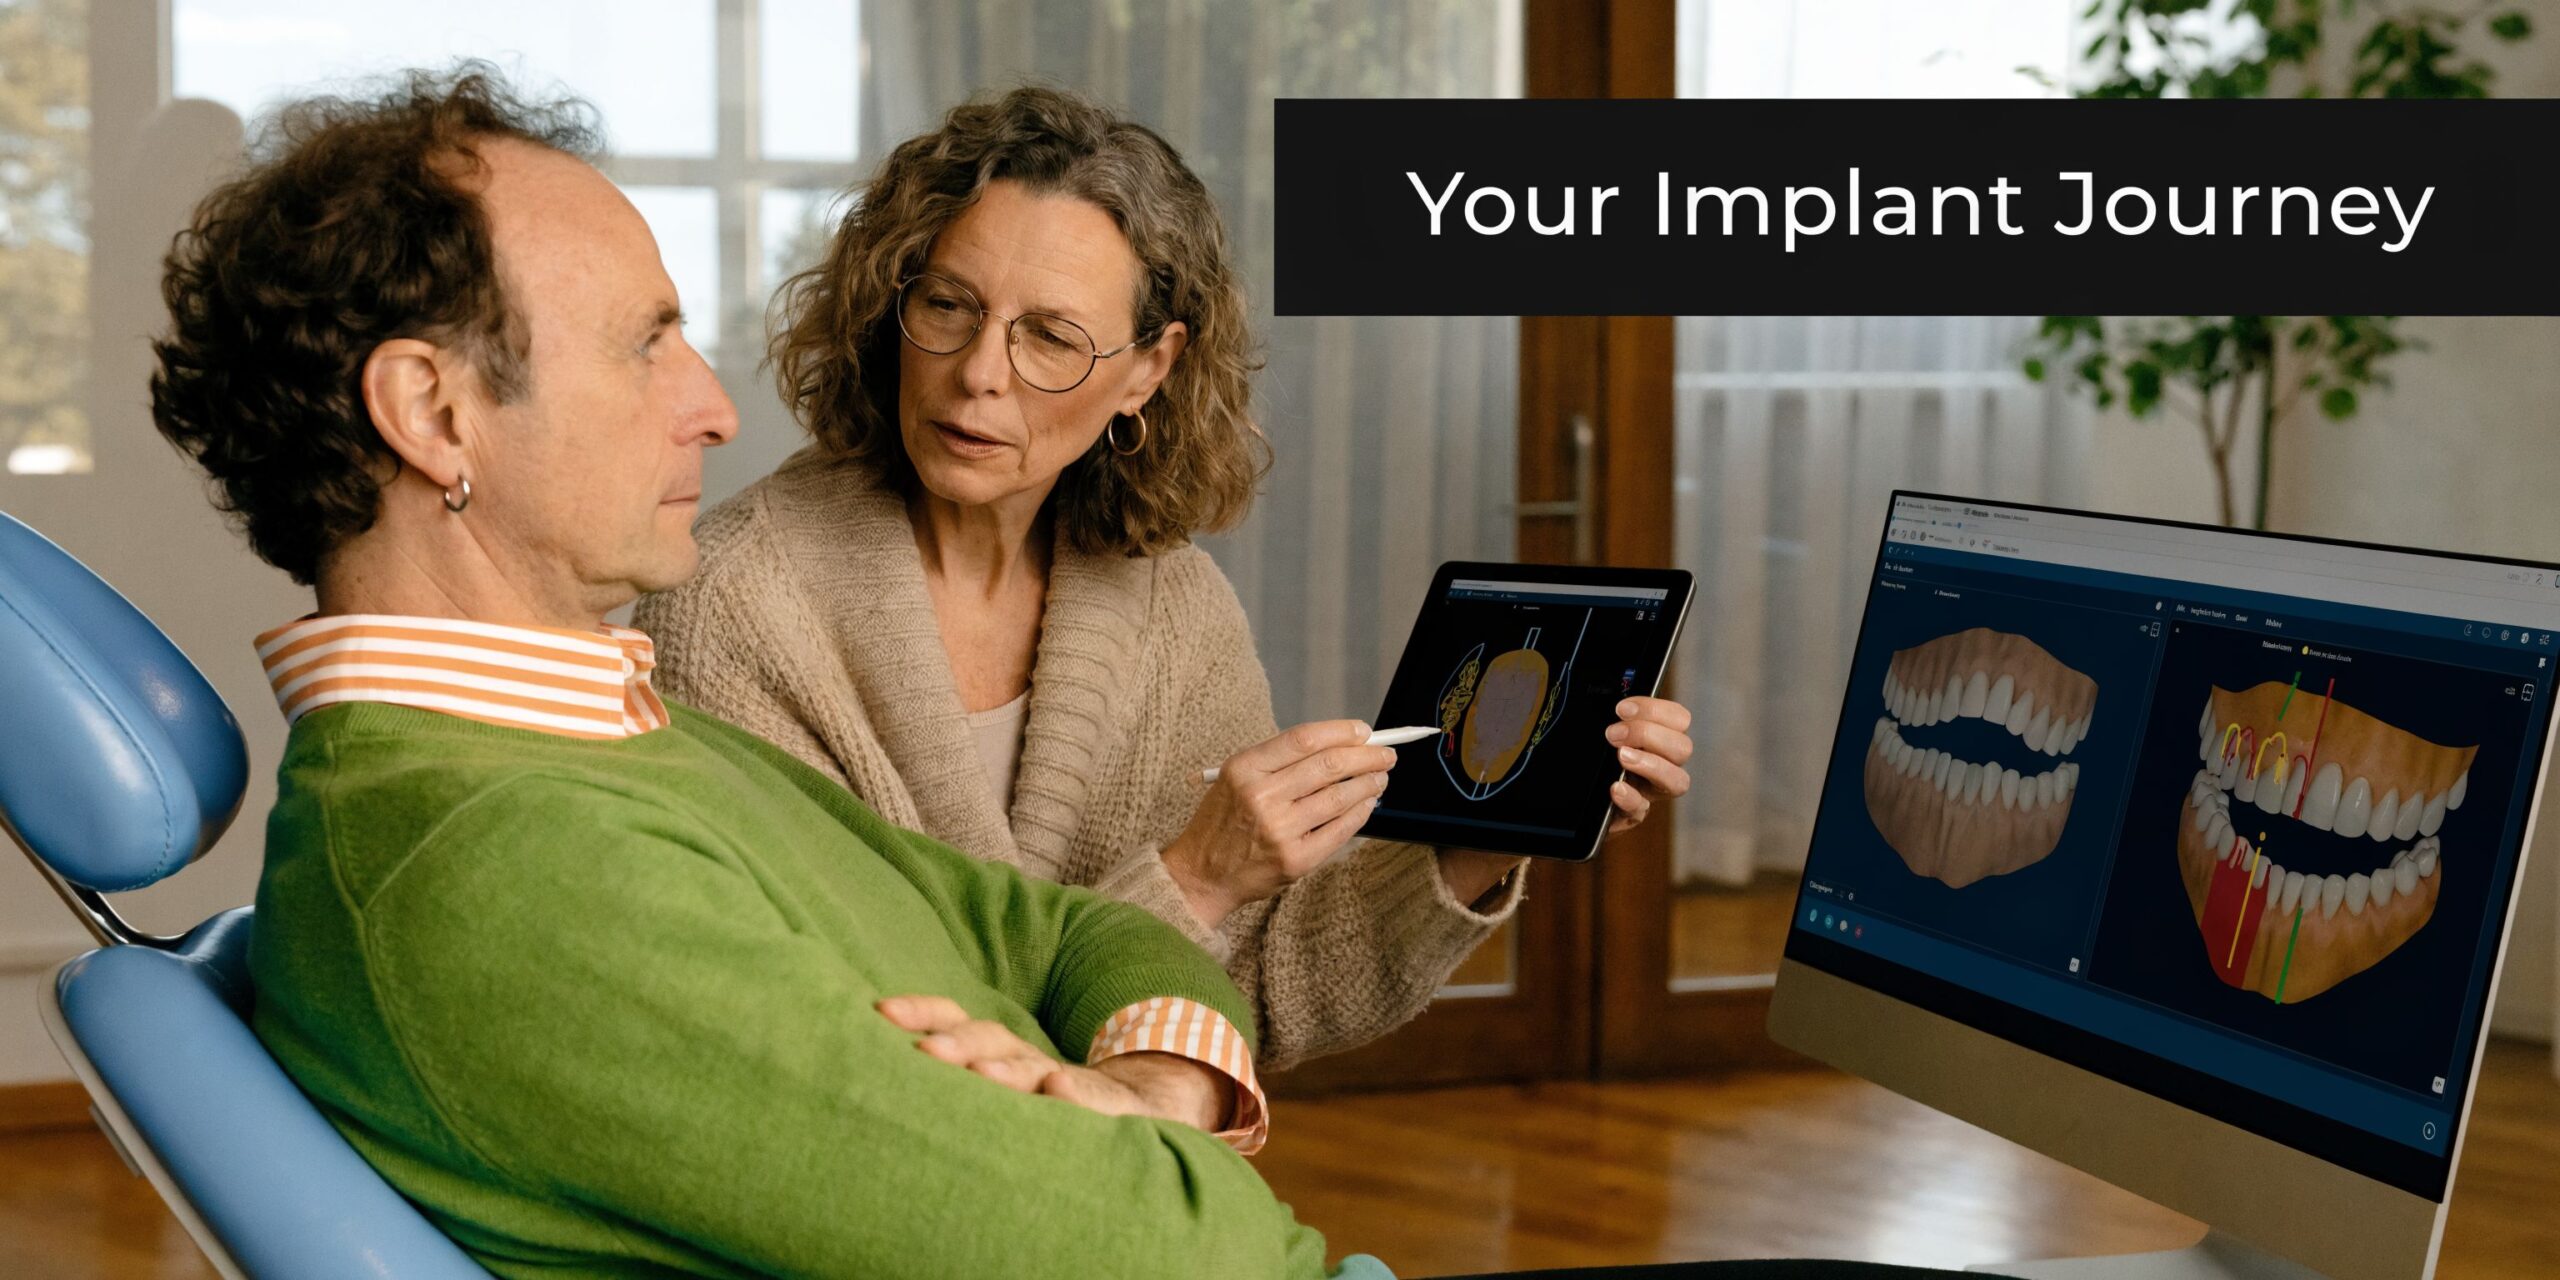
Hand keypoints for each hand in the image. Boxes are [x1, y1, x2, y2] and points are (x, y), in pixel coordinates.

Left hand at [875, 996, 1226, 1130]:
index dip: (923, 1013)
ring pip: (1035, 1073)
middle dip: (956, 1044)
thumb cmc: (1057, 1110)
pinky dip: (1076, 1097)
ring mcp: (1075, 1089)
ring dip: (1007, 1071)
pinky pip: (1096, 1103)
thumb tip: (875, 1075)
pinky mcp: (1117, 1112)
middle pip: (992, 1043)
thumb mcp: (1006, 1092)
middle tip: (923, 1051)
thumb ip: (956, 1084)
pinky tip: (1058, 1089)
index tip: (880, 1011)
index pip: (959, 1023)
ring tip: (982, 1074)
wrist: (1154, 1109)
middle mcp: (1034, 1066)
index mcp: (1004, 1057)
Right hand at [1162, 719, 1396, 929]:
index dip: (1341, 732)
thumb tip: (1339, 746)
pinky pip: (1339, 830)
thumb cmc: (1223, 821)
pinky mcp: (1295, 860)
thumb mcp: (1237, 778)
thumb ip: (1280, 762)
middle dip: (1366, 756)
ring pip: (1339, 796)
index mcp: (1245, 768)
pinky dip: (1360, 813)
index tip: (1363, 731)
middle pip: (1328, 765)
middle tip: (1385, 754)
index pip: (1304, 739)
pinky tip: (1367, 804)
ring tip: (1380, 777)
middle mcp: (1261, 796)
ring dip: (1369, 783)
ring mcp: (1279, 830)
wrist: (1201, 874)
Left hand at [1604, 696, 1693, 835]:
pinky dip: (1630, 798)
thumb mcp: (1601, 732)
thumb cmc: (1590, 755)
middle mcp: (1662, 764)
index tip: (1622, 708)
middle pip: (1683, 748)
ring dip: (1651, 764)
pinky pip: (1642, 810)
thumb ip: (1615, 720)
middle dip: (1648, 735)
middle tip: (1613, 734)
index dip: (1656, 710)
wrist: (1566, 793)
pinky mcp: (1631, 815)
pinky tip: (1614, 788)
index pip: (1680, 719)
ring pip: (1678, 781)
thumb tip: (1616, 704)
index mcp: (1658, 738)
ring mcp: (1650, 792)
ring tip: (1621, 757)